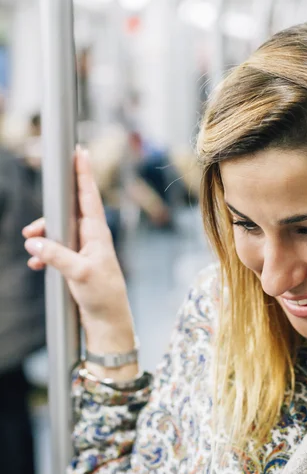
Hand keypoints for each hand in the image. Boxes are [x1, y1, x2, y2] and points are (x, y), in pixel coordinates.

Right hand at [22, 147, 136, 378]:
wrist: (109, 321)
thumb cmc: (103, 296)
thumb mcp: (78, 274)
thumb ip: (56, 255)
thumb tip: (33, 241)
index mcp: (98, 234)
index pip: (89, 197)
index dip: (84, 174)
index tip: (80, 151)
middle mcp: (93, 237)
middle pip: (69, 212)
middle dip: (49, 214)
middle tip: (31, 225)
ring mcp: (86, 249)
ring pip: (60, 231)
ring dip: (44, 236)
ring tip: (30, 246)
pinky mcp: (78, 262)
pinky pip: (58, 249)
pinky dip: (45, 253)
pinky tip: (36, 264)